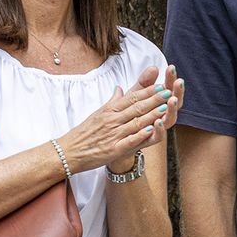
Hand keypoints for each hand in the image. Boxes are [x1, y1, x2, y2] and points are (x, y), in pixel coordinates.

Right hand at [59, 65, 179, 174]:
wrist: (68, 151)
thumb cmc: (85, 132)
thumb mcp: (98, 113)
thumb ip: (112, 101)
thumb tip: (119, 88)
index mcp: (109, 111)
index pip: (131, 98)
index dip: (147, 92)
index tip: (161, 85)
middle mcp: (112, 120)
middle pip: (136, 108)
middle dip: (154, 99)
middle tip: (169, 91)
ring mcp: (113, 135)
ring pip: (136, 122)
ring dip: (152, 114)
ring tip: (166, 107)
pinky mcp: (113, 149)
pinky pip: (129, 140)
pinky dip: (141, 134)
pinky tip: (152, 129)